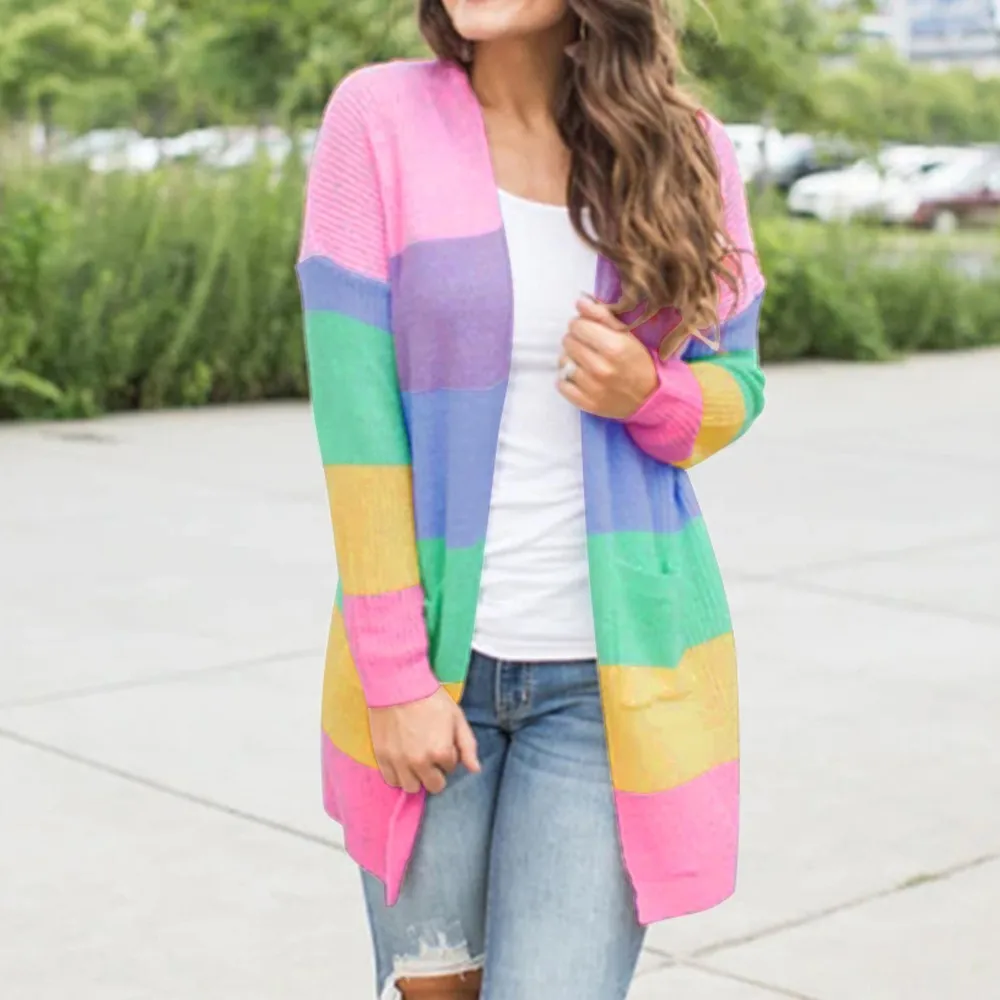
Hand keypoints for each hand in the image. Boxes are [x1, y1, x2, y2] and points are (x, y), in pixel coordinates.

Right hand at [369, 687, 480, 794]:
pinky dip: (398, 775)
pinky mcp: (382, 757)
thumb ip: (468, 746)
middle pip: (433, 785)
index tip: (442, 741)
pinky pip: (391, 780)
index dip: (448, 755)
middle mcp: (420, 762)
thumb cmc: (431, 698)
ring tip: (415, 761)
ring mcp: (399, 762)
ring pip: (411, 787)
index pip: (450, 768)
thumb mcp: (456, 718)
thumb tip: (475, 769)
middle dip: (436, 773)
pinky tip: (401, 761)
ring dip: (416, 777)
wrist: (397, 685)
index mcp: (441, 752)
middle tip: (431, 755)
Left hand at [557, 296, 657, 418]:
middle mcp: (600, 367)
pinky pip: (561, 384)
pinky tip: (579, 376)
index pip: (577, 325)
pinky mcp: (585, 403)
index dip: (581, 324)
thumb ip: (602, 316)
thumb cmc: (639, 362)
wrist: (650, 397)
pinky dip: (566, 379)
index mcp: (613, 347)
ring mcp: (591, 387)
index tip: (589, 329)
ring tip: (584, 361)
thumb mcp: (627, 335)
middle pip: (567, 341)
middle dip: (575, 339)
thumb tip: (579, 301)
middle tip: (588, 345)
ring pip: (562, 361)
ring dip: (570, 358)